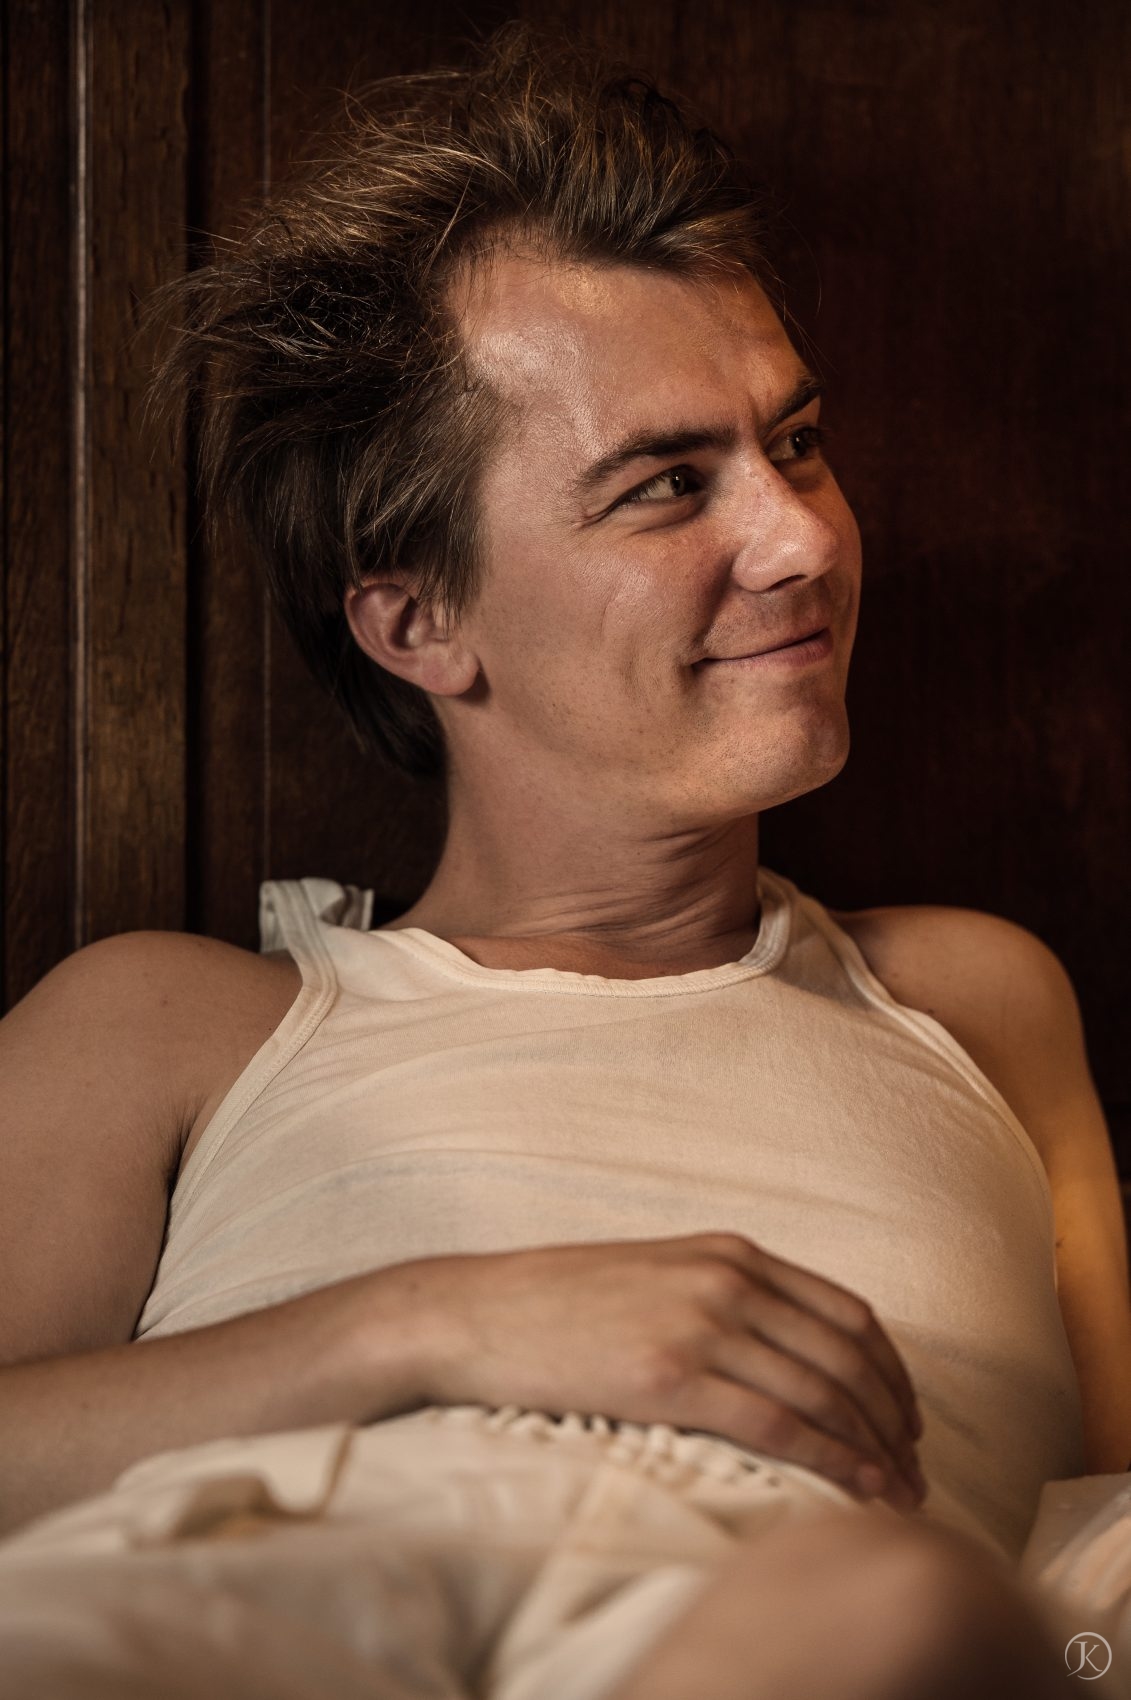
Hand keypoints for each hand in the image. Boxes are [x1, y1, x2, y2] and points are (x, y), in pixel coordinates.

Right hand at [390, 1232, 924, 1510]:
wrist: (480, 1313)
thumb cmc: (561, 1304)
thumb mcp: (658, 1275)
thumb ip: (723, 1296)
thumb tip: (783, 1349)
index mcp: (730, 1252)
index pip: (847, 1311)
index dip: (891, 1370)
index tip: (907, 1417)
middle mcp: (728, 1279)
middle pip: (847, 1355)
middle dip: (895, 1420)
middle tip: (915, 1470)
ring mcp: (701, 1324)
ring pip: (823, 1393)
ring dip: (873, 1449)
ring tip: (897, 1494)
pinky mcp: (671, 1375)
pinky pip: (778, 1424)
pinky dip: (831, 1461)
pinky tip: (853, 1489)